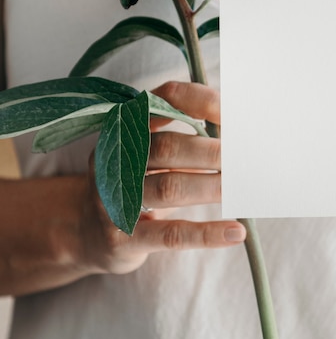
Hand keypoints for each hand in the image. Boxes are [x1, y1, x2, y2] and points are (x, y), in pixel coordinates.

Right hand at [78, 81, 245, 275]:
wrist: (85, 231)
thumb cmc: (138, 181)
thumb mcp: (155, 151)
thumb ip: (191, 134)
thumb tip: (244, 129)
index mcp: (127, 126)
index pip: (165, 100)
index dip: (203, 103)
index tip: (234, 114)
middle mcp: (115, 157)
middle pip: (168, 147)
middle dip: (213, 152)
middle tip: (247, 159)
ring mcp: (113, 198)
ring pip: (170, 187)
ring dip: (213, 186)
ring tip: (245, 188)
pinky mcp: (122, 238)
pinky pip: (170, 234)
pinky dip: (206, 233)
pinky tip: (236, 231)